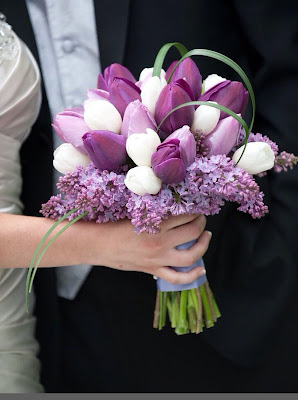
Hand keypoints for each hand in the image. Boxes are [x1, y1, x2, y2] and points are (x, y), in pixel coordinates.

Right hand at [85, 214, 211, 283]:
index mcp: (155, 225)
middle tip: (201, 218)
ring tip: (206, 236)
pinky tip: (201, 270)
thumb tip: (174, 206)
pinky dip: (192, 276)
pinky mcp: (154, 270)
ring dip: (203, 245)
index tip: (195, 206)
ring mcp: (158, 259)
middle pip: (192, 232)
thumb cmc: (114, 225)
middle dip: (201, 223)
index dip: (194, 209)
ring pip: (191, 256)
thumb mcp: (136, 214)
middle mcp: (160, 243)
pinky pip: (177, 278)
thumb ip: (155, 212)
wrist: (99, 244)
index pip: (184, 215)